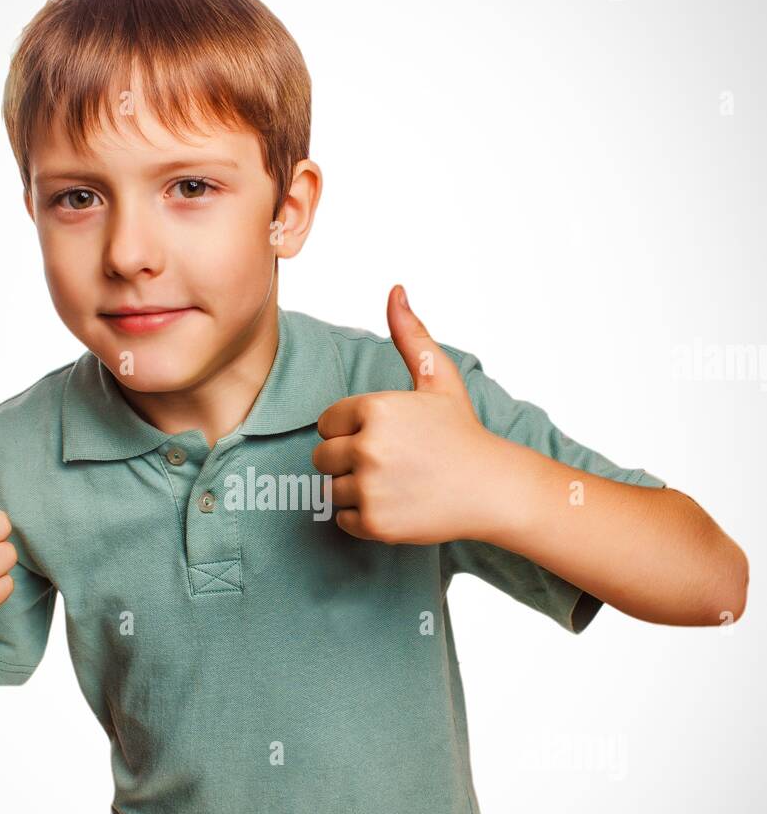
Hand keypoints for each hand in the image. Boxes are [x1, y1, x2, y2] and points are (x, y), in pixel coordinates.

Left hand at [312, 286, 511, 544]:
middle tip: (388, 463)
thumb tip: (395, 290)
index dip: (351, 430)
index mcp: (375, 408)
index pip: (326, 423)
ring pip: (332, 488)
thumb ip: (410, 335)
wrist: (492, 488)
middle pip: (322, 457)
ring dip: (355, 489)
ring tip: (394, 483)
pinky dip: (363, 517)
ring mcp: (370, 487)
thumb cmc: (462, 433)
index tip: (384, 437)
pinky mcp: (374, 523)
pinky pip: (342, 519)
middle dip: (347, 460)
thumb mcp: (438, 378)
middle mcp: (368, 447)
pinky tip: (395, 505)